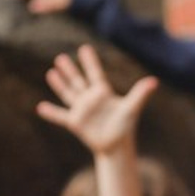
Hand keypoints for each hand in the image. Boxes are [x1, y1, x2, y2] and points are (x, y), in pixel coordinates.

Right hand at [37, 44, 157, 155]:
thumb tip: (154, 81)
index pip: (95, 73)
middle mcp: (90, 99)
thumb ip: (140, 93)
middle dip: (70, 70)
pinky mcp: (75, 123)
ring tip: (51, 72)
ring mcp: (81, 110)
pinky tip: (40, 107)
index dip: (90, 62)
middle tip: (60, 57)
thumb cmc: (125, 126)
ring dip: (59, 84)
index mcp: (103, 93)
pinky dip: (51, 112)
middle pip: (78, 81)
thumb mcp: (132, 108)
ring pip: (68, 94)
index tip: (84, 49)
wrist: (117, 146)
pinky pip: (60, 116)